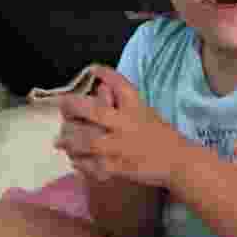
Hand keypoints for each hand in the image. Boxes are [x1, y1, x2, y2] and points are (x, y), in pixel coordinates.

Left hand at [53, 66, 185, 187]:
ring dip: (70, 140)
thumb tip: (98, 88)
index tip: (94, 69)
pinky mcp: (118, 168)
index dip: (106, 74)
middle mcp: (127, 124)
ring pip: (88, 141)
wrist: (177, 162)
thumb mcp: (143, 112)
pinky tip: (75, 160)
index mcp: (136, 107)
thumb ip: (120, 101)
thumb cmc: (158, 135)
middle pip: (96, 112)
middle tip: (62, 107)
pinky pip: (92, 165)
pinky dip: (80, 163)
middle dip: (74, 108)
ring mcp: (121, 147)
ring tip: (60, 141)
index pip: (121, 85)